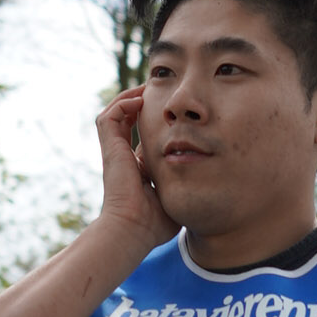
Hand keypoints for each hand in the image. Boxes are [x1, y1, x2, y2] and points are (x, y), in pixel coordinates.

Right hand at [94, 86, 171, 254]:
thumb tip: (207, 181)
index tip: (176, 114)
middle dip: (143, 104)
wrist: (133, 229)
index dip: (158, 125)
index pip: (145, 139)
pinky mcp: (110, 149)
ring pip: (116, 114)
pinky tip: (141, 99)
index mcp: (138, 169)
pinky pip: (109, 117)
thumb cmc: (155, 223)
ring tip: (149, 87)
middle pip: (129, 122)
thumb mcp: (177, 197)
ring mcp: (115, 153)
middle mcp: (124, 158)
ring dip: (131, 98)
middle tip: (162, 92)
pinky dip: (122, 103)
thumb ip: (187, 186)